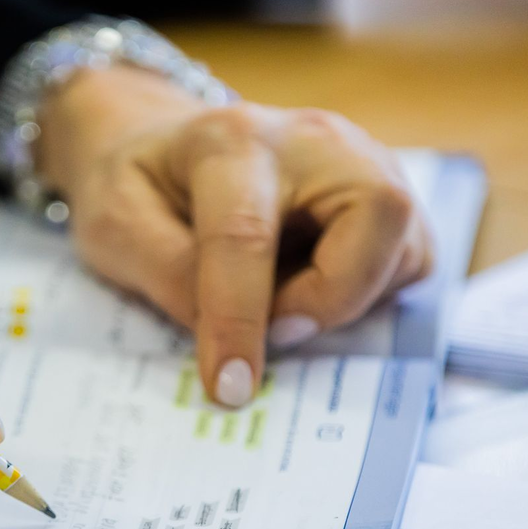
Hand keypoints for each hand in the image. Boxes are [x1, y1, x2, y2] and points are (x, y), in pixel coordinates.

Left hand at [38, 65, 431, 407]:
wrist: (164, 145)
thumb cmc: (140, 185)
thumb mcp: (117, 227)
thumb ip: (171, 278)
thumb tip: (233, 342)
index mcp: (231, 141)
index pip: (246, 235)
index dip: (238, 321)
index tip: (230, 388)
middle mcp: (313, 140)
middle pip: (379, 212)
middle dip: (334, 296)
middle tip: (277, 330)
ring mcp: (363, 162)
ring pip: (407, 245)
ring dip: (350, 301)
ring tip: (284, 304)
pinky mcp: (387, 196)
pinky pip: (410, 262)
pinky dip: (367, 294)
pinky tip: (312, 287)